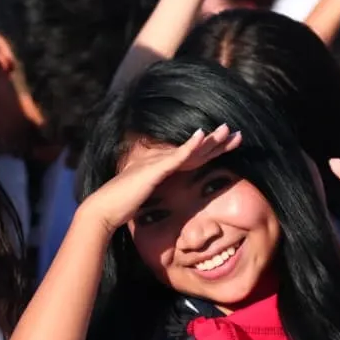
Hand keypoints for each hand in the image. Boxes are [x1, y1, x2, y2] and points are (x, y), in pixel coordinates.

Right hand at [80, 125, 241, 233]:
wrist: (103, 210)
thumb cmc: (119, 207)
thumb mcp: (142, 198)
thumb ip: (152, 192)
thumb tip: (158, 196)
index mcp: (159, 167)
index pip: (189, 158)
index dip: (209, 151)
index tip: (226, 145)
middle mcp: (159, 161)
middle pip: (194, 151)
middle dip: (216, 142)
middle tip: (236, 133)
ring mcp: (156, 163)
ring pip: (189, 150)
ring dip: (209, 139)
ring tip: (227, 129)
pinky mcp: (154, 170)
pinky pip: (176, 157)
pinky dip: (190, 146)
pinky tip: (202, 136)